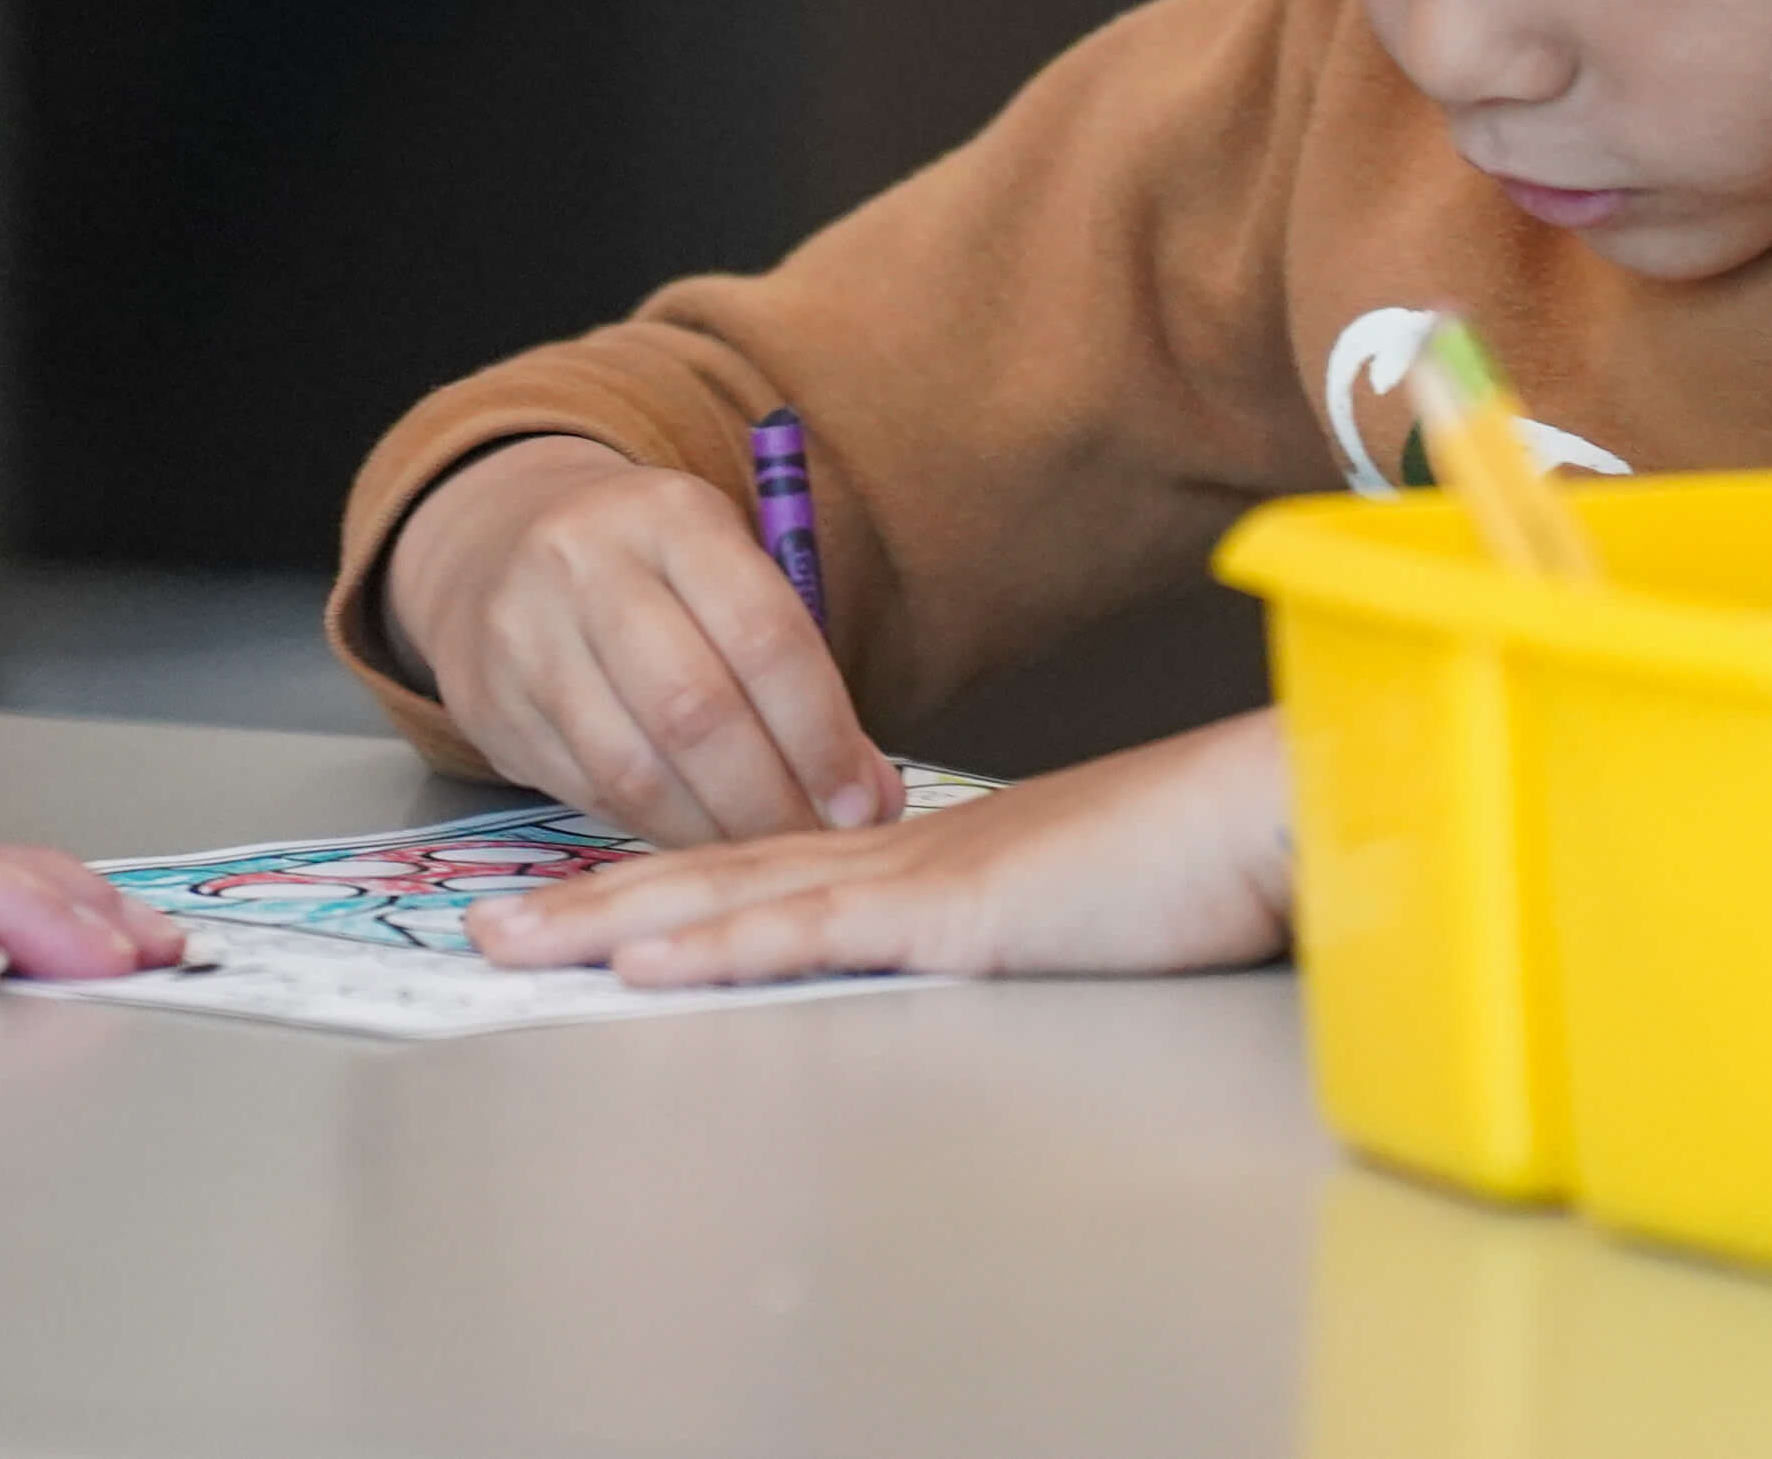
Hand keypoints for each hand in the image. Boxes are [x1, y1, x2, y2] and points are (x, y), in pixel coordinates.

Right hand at [382, 434, 902, 847]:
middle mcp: (586, 563)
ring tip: (762, 853)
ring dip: (712, 831)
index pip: (764, 635)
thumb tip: (870, 797)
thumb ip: (796, 671)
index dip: (821, 734)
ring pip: (634, 769)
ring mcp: (525, 635)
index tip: (863, 803)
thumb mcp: (724, 573)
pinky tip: (698, 839)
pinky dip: (656, 830)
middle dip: (769, 798)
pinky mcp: (489, 705)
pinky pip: (588, 792)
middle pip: (695, 711)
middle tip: (815, 843)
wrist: (498, 541)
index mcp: (673, 515)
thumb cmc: (653, 572)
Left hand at [468, 710, 1292, 985]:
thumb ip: (1025, 920)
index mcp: (932, 856)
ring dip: (610, 923)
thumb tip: (1000, 943)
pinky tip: (636, 960)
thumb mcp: (1087, 904)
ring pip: (729, 899)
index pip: (767, 871)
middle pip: (715, 876)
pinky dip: (711, 945)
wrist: (1281, 811)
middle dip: (592, 903)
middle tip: (489, 928)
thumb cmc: (1212, 863)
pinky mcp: (952, 916)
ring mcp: (920, 879)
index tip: (582, 913)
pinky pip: (807, 932)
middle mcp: (902, 856)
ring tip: (511, 943)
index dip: (665, 889)